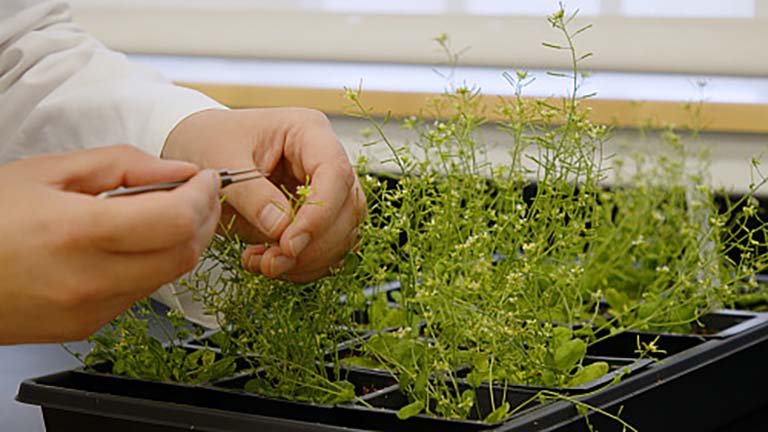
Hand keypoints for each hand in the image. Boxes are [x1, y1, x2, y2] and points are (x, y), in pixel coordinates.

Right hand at [0, 145, 220, 343]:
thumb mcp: (49, 171)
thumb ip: (123, 166)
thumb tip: (179, 169)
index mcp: (76, 233)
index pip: (175, 221)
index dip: (203, 196)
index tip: (206, 177)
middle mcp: (87, 281)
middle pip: (184, 254)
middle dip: (204, 220)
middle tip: (199, 193)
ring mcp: (89, 311)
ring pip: (167, 277)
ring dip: (182, 243)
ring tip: (167, 212)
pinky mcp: (86, 327)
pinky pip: (140, 294)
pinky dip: (153, 265)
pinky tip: (136, 242)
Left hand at [163, 108, 365, 281]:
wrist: (197, 147)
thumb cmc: (210, 140)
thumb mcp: (221, 161)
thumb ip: (252, 196)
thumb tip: (281, 228)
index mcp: (308, 131)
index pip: (335, 173)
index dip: (320, 213)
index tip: (290, 243)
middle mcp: (325, 159)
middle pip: (347, 207)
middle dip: (314, 244)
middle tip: (273, 261)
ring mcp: (326, 189)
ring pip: (344, 232)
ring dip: (309, 259)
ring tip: (265, 263)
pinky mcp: (317, 215)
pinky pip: (328, 247)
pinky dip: (304, 265)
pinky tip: (271, 262)